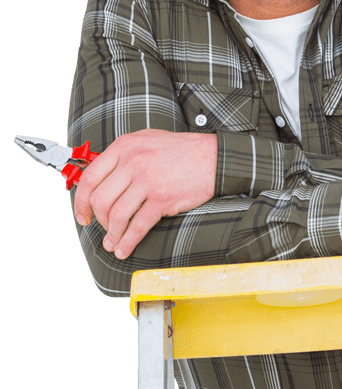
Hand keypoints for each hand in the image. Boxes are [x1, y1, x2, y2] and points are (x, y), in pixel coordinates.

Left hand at [74, 129, 217, 258]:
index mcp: (124, 147)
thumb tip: (102, 179)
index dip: (81, 201)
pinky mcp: (162, 199)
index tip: (82, 215)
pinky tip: (125, 248)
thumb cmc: (181, 150)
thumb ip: (123, 156)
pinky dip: (128, 241)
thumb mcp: (146, 140)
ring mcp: (147, 181)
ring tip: (113, 243)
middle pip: (100, 199)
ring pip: (117, 215)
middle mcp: (132, 162)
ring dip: (112, 234)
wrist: (213, 157)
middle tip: (101, 229)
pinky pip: (138, 225)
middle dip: (98, 220)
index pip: (91, 177)